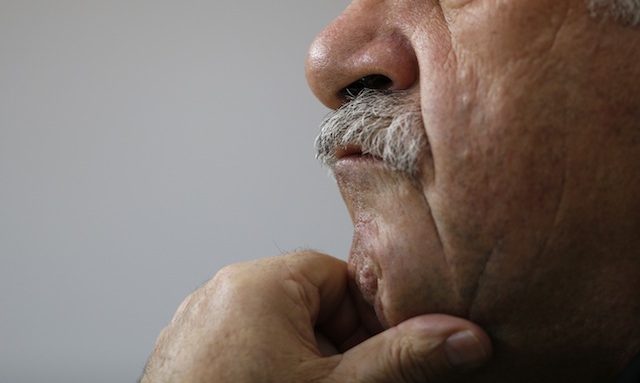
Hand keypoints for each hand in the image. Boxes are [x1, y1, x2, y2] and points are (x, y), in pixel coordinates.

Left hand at [140, 251, 490, 381]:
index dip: (367, 320)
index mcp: (258, 282)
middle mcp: (221, 292)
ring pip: (273, 330)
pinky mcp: (183, 354)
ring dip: (301, 363)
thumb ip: (402, 361)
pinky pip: (239, 348)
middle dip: (334, 348)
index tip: (375, 362)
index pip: (337, 276)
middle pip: (306, 304)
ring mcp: (196, 323)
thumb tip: (462, 336)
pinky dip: (263, 370)